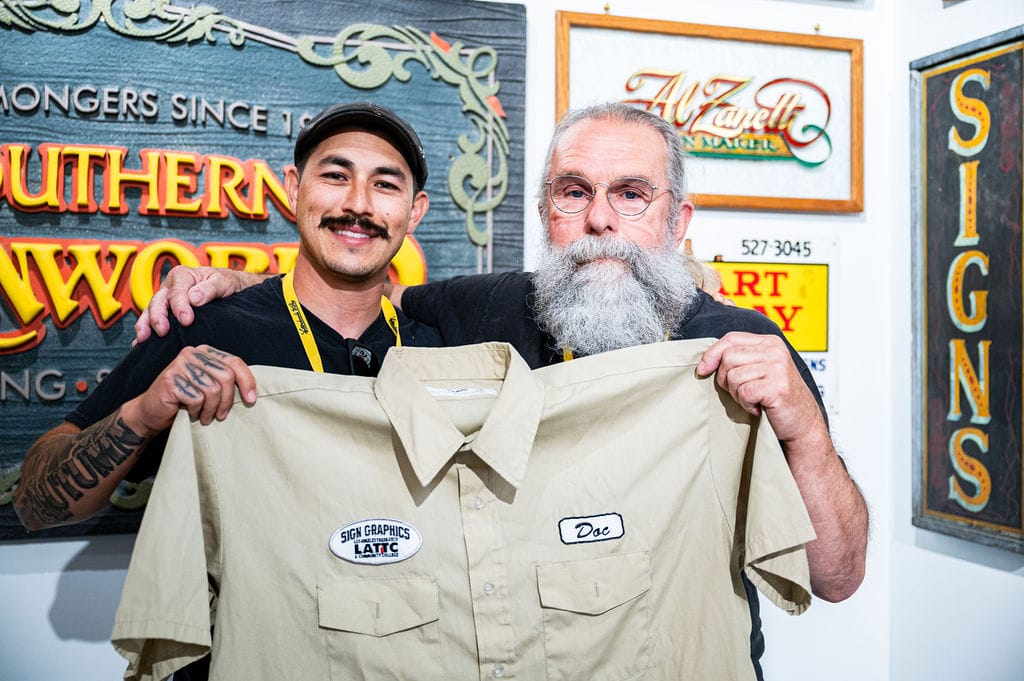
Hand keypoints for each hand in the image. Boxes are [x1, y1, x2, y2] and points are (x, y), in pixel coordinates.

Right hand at [120, 345, 256, 436]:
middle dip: (227, 401)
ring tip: (206, 417)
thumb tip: (252, 391)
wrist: (151, 412)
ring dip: (212, 409)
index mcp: (204, 351)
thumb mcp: (208, 386)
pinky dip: (197, 411)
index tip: (251, 400)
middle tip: (221, 416)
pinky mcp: (171, 380)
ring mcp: (179, 365)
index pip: (234, 362)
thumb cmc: (184, 401)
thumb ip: (225, 381)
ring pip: (213, 390)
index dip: (247, 381)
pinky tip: (191, 414)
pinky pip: (197, 399)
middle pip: (226, 376)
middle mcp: (192, 354)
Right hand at [134, 266, 266, 343]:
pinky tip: (141, 343)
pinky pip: (151, 320)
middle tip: (162, 332)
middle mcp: (169, 286)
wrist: (229, 286)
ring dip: (145, 325)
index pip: (176, 293)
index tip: (187, 321)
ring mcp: (165, 299)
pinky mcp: (165, 311)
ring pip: (150, 311)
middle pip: (158, 301)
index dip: (180, 307)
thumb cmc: (225, 283)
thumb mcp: (223, 282)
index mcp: (182, 276)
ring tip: (143, 339)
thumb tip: (194, 299)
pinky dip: (145, 330)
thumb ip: (210, 289)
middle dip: (158, 317)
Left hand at [697, 331, 819, 442]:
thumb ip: (739, 359)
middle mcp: (775, 350)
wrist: (803, 423)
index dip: (712, 354)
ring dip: (738, 394)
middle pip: (728, 357)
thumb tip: (704, 364)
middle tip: (742, 392)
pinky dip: (747, 404)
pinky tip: (759, 407)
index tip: (703, 370)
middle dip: (725, 379)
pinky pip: (744, 393)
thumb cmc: (776, 398)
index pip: (730, 338)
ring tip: (754, 399)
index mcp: (769, 342)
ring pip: (733, 376)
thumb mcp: (759, 370)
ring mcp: (778, 367)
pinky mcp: (777, 386)